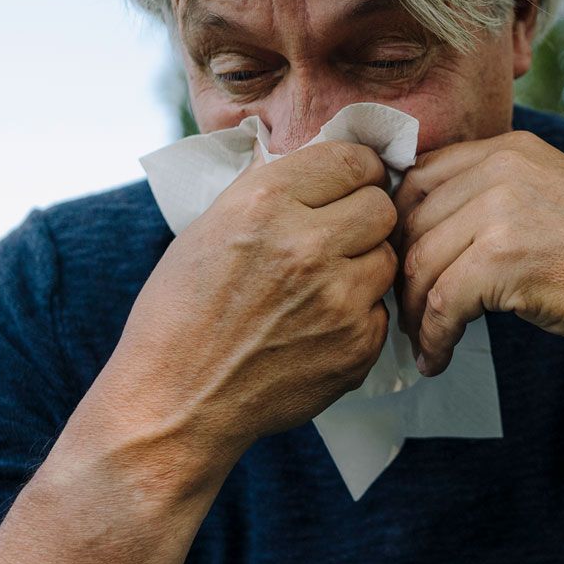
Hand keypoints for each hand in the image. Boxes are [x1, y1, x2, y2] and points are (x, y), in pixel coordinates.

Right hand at [83, 140, 397, 480]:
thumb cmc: (180, 313)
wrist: (176, 403)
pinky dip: (358, 316)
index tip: (354, 182)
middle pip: (382, 206)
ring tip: (322, 284)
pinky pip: (380, 311)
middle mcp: (307, 245)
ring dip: (363, 265)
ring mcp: (337, 299)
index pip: (353, 159)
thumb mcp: (209, 228)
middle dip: (365, 215)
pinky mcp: (356, 346)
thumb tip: (321, 162)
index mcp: (265, 203)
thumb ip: (270, 192)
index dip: (358, 170)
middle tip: (341, 233)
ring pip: (387, 257)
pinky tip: (316, 326)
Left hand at [392, 130, 563, 375]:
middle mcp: (502, 167)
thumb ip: (494, 195)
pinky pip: (442, 303)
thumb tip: (427, 230)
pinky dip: (434, 337)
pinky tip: (439, 357)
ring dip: (414, 312)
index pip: (420, 178)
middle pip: (412, 220)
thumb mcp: (548, 197)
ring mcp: (502, 210)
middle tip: (406, 311)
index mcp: (509, 148)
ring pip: (421, 264)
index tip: (403, 266)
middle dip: (401, 272)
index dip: (400, 226)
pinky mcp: (504, 259)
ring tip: (422, 340)